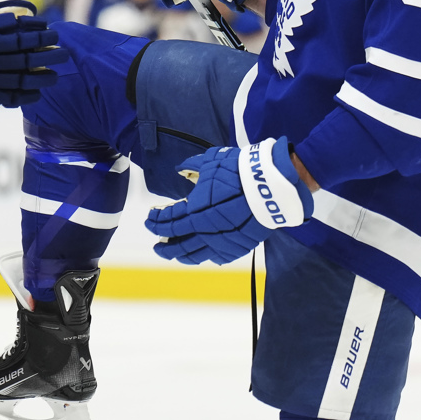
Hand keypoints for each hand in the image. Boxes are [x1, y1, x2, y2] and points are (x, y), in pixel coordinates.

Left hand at [145, 137, 313, 264]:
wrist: (270, 187)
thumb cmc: (239, 172)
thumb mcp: (211, 162)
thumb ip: (192, 166)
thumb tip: (180, 169)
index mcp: (194, 211)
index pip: (168, 220)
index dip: (156, 220)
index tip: (150, 218)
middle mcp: (203, 231)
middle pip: (176, 243)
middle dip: (163, 244)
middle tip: (156, 243)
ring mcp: (220, 242)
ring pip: (193, 255)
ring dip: (179, 254)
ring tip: (173, 253)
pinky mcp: (236, 248)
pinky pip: (215, 257)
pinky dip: (204, 256)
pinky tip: (200, 254)